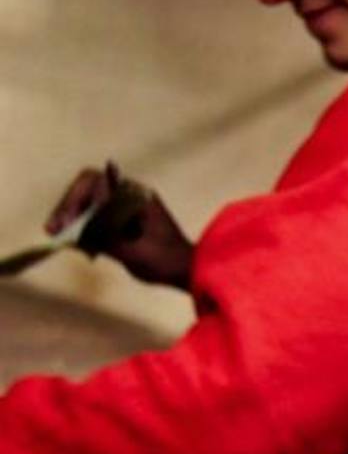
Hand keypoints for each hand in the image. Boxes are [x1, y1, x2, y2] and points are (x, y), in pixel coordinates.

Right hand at [48, 163, 193, 288]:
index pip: (94, 181)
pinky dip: (84, 228)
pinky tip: (81, 246)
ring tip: (63, 240)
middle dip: (69, 209)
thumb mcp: (132, 251)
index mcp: (136, 195)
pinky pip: (95, 216)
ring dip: (74, 219)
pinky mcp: (122, 220)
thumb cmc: (165, 261)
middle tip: (54, 232)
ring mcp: (125, 206)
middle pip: (87, 189)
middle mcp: (130, 194)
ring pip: (88, 203)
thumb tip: (74, 227)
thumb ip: (104, 237)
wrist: (186, 271)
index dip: (74, 198)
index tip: (67, 222)